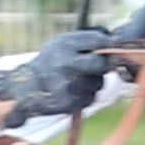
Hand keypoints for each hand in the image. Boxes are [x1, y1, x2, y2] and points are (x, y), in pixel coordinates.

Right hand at [0, 32, 127, 124]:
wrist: (27, 87)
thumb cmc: (50, 61)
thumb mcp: (62, 43)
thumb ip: (87, 41)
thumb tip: (116, 43)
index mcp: (65, 45)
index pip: (99, 41)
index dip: (109, 44)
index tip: (109, 46)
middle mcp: (67, 65)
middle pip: (103, 65)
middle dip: (104, 65)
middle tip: (96, 65)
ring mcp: (69, 86)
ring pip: (98, 83)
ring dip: (93, 81)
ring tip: (75, 78)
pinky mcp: (70, 103)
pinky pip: (91, 97)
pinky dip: (85, 94)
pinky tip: (72, 90)